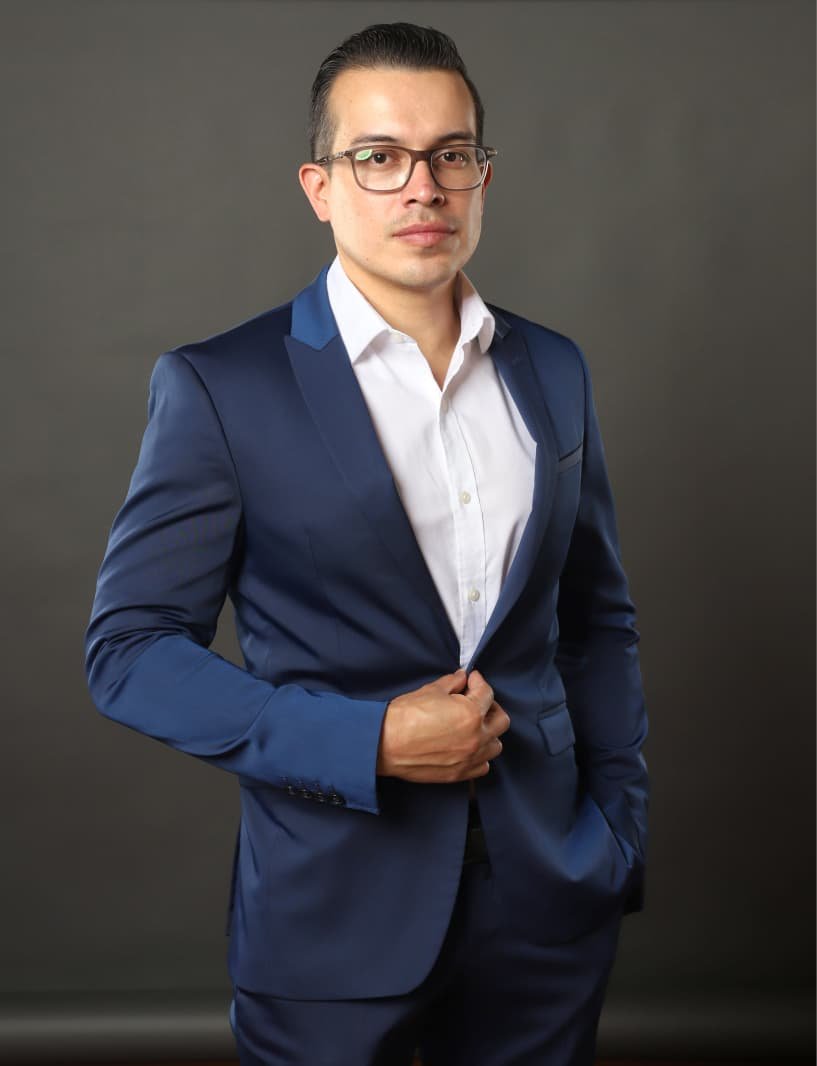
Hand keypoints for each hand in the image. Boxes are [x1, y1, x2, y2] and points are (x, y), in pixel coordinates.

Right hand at [376, 668, 510, 782]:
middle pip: (501, 720)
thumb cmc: (405, 716)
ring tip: (474, 725)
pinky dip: (480, 756)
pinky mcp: (459, 774)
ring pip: (495, 745)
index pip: (487, 693)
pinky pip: (483, 765)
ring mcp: (469, 758)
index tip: (472, 679)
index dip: (478, 681)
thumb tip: (462, 678)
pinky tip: (468, 746)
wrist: (384, 744)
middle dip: (491, 706)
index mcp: (471, 713)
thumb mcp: (430, 690)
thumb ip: (452, 683)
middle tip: (477, 701)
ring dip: (488, 732)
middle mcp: (476, 737)